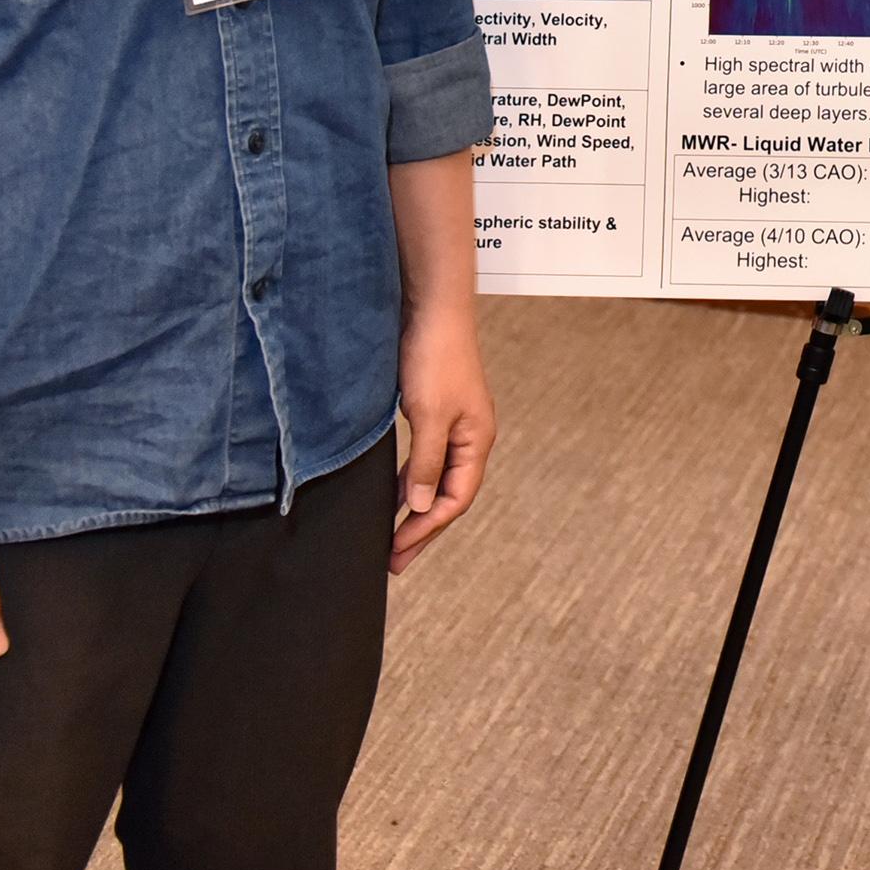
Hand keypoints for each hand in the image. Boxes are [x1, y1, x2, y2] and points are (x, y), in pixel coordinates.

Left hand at [391, 301, 493, 572]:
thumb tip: (423, 505)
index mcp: (477, 440)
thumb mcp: (429, 416)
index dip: (426, 528)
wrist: (432, 309)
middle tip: (395, 560)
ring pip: (437, 479)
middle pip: (449, 495)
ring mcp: (455, 425)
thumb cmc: (435, 357)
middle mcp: (470, 437)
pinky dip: (411, 481)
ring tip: (392, 535)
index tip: (396, 551)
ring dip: (416, 507)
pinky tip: (396, 492)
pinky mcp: (436, 412)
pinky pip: (427, 459)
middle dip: (423, 528)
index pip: (456, 499)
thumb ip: (427, 463)